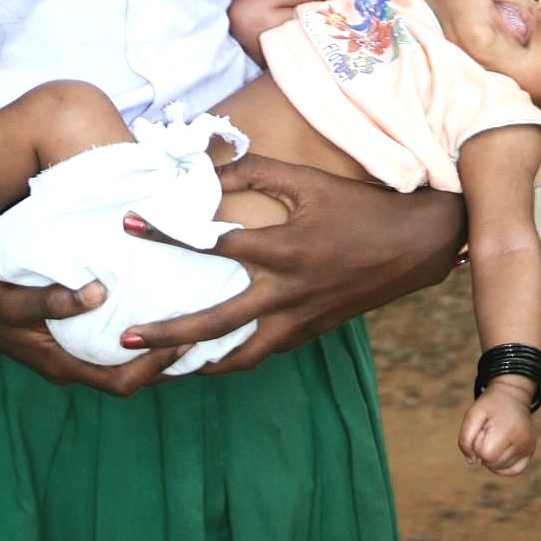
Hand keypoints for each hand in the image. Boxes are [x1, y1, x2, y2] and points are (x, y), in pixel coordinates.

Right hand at [0, 249, 186, 395]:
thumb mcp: (10, 299)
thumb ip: (50, 300)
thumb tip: (98, 292)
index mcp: (61, 363)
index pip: (123, 382)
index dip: (159, 368)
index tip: (187, 339)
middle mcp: (68, 362)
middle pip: (130, 376)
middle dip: (167, 362)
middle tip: (204, 331)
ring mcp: (65, 350)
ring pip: (120, 359)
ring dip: (153, 348)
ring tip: (188, 319)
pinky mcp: (63, 333)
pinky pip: (107, 341)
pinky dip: (134, 329)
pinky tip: (149, 302)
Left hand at [117, 153, 464, 371]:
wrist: (414, 245)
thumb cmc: (358, 206)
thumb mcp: (308, 181)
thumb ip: (257, 171)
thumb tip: (209, 169)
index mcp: (283, 249)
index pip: (213, 243)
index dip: (168, 232)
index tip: (128, 225)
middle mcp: (287, 292)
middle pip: (215, 322)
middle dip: (168, 335)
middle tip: (126, 340)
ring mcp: (299, 319)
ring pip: (238, 354)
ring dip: (196, 363)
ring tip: (157, 371)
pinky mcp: (309, 332)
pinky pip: (262, 354)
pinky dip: (232, 362)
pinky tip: (205, 364)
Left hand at [457, 382, 536, 475]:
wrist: (512, 395)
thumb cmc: (489, 405)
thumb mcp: (472, 414)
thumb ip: (466, 438)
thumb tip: (472, 461)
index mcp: (508, 430)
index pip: (486, 455)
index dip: (478, 445)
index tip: (482, 430)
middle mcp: (522, 441)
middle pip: (493, 464)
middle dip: (484, 451)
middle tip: (488, 432)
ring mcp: (529, 447)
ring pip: (502, 468)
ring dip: (493, 457)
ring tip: (496, 437)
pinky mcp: (531, 450)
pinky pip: (515, 470)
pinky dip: (503, 467)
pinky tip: (499, 453)